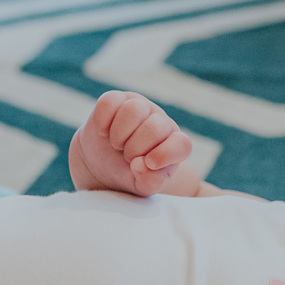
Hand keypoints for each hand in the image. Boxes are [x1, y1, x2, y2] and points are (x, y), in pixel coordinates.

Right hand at [69, 91, 191, 196]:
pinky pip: (109, 103)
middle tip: (127, 157)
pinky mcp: (117, 99)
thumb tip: (140, 165)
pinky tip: (104, 133)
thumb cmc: (130, 175)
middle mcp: (161, 121)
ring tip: (118, 145)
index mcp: (174, 144)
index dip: (166, 155)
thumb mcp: (142, 185)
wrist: (103, 164)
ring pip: (134, 109)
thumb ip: (149, 181)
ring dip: (120, 135)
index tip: (149, 164)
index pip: (182, 144)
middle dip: (135, 149)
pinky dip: (102, 122)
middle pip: (154, 128)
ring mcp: (140, 106)